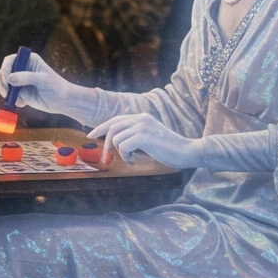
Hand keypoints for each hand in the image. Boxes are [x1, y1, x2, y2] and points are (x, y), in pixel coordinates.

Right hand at [0, 50, 97, 123]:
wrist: (62, 101)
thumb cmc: (55, 87)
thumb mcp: (42, 80)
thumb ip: (26, 77)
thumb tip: (9, 78)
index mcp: (28, 60)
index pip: (9, 60)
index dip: (5, 68)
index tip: (7, 79)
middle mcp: (22, 68)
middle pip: (2, 72)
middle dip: (2, 82)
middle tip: (8, 92)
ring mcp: (20, 80)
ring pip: (3, 83)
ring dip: (5, 92)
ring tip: (18, 100)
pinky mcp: (20, 92)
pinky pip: (8, 95)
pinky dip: (12, 100)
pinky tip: (23, 103)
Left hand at [87, 112, 202, 168]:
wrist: (186, 151)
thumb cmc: (169, 149)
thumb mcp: (150, 137)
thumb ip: (135, 135)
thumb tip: (115, 141)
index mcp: (142, 117)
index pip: (116, 119)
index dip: (101, 127)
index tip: (91, 135)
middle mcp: (141, 118)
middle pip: (112, 127)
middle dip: (106, 144)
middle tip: (106, 158)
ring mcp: (142, 126)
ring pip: (116, 139)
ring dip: (120, 153)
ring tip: (132, 159)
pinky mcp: (143, 136)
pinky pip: (123, 147)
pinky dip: (126, 157)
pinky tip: (135, 161)